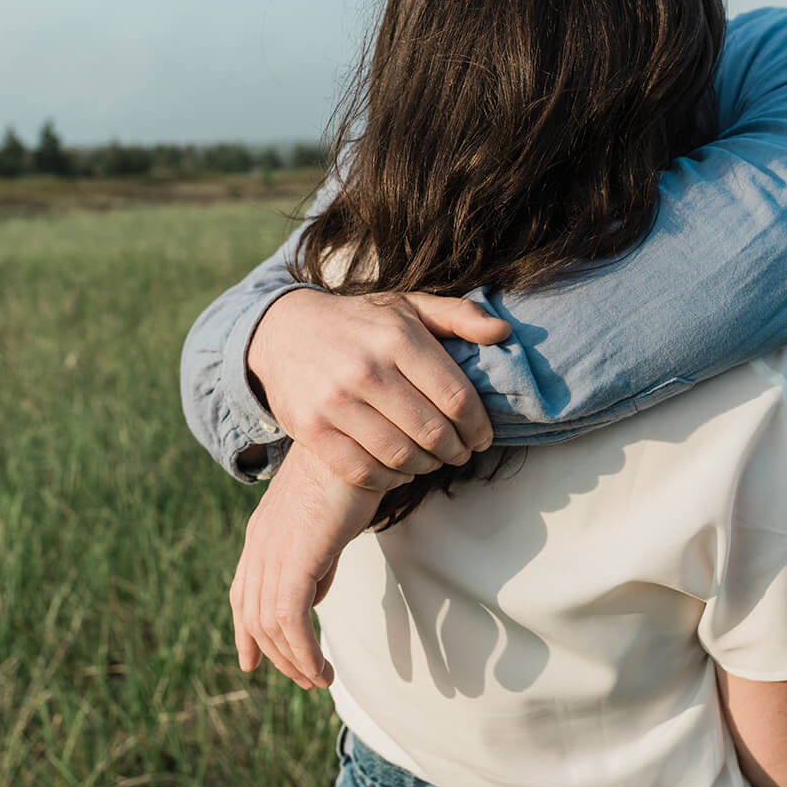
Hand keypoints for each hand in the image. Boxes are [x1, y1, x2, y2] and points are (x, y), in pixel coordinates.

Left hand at [230, 445, 382, 688]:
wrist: (357, 440)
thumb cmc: (352, 474)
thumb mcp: (330, 522)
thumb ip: (318, 557)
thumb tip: (316, 593)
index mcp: (263, 533)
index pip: (243, 592)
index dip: (244, 631)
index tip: (252, 661)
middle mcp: (260, 544)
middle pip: (254, 615)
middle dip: (277, 655)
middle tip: (306, 679)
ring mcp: (273, 550)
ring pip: (270, 623)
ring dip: (295, 660)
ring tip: (319, 679)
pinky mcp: (295, 557)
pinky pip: (290, 619)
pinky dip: (303, 652)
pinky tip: (321, 668)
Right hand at [247, 289, 511, 491]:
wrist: (283, 331)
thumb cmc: (360, 322)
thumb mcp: (408, 306)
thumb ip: (459, 316)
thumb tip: (503, 332)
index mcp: (397, 337)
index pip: (456, 397)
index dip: (478, 426)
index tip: (482, 436)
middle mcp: (366, 369)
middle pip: (432, 432)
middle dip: (456, 450)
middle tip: (460, 453)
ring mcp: (335, 402)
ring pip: (401, 456)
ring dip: (426, 467)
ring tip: (431, 461)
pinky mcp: (311, 429)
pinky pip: (363, 471)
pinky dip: (389, 479)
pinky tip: (398, 472)